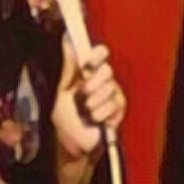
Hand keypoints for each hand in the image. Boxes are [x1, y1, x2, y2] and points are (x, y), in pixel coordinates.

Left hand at [51, 37, 125, 158]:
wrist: (73, 144)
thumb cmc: (67, 119)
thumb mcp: (63, 91)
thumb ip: (68, 67)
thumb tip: (67, 39)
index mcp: (90, 73)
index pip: (100, 53)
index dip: (96, 56)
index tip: (86, 67)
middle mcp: (104, 81)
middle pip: (107, 70)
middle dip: (92, 84)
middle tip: (82, 97)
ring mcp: (113, 95)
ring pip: (109, 88)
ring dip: (93, 103)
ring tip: (87, 113)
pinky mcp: (120, 110)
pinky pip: (114, 104)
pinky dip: (101, 114)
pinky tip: (96, 121)